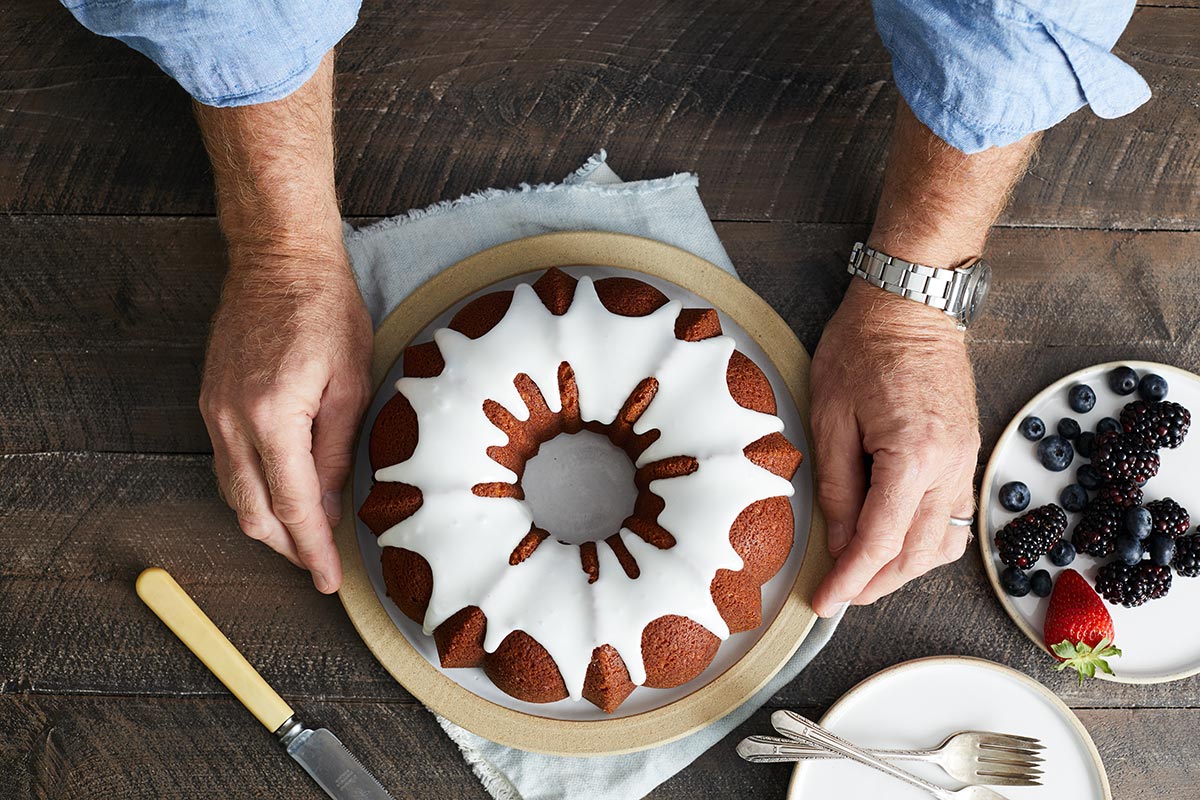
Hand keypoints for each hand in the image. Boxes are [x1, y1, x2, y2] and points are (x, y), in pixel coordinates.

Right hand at [200, 248, 371, 592]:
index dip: (312, 550)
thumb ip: (335, 452)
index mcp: (271, 418)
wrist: (278, 260)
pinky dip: (253, 491)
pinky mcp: (210, 402)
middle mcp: (231, 422)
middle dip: (287, 548)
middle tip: (320, 564)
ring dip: (268, 523)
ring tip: (306, 538)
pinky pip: (226, 465)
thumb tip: (328, 508)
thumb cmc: (326, 311)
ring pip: (233, 494)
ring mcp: (213, 412)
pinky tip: (281, 496)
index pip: (293, 507)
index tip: (328, 580)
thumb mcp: (350, 384)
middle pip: (252, 512)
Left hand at [809, 279, 979, 616]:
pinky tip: (894, 543)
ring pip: (942, 544)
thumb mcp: (829, 416)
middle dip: (876, 584)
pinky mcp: (968, 455)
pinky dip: (924, 542)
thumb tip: (841, 543)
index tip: (824, 602)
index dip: (849, 579)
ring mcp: (967, 462)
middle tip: (838, 596)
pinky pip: (954, 519)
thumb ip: (837, 486)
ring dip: (902, 569)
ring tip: (861, 575)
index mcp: (914, 454)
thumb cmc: (862, 347)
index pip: (880, 540)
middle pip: (917, 554)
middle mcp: (950, 465)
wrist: (911, 304)